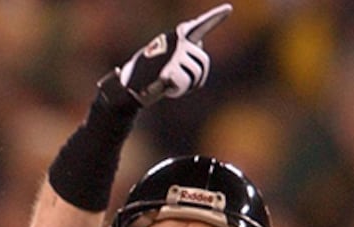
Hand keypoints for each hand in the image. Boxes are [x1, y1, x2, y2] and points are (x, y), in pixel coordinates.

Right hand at [110, 3, 230, 105]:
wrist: (125, 90)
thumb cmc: (142, 76)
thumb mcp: (163, 58)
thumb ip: (183, 50)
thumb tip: (199, 44)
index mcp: (175, 38)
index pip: (198, 27)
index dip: (213, 18)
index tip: (228, 9)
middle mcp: (177, 42)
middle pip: (202, 61)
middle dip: (194, 76)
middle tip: (174, 81)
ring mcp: (174, 54)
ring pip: (197, 74)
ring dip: (185, 85)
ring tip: (167, 84)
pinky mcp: (170, 69)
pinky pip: (185, 83)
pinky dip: (177, 91)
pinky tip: (164, 88)